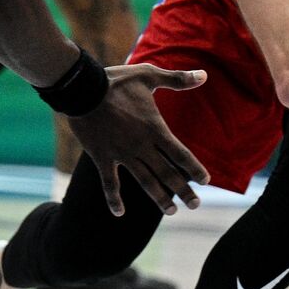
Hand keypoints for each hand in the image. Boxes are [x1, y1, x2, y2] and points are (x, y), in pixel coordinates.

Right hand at [67, 64, 209, 215]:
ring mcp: (122, 154)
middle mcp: (142, 146)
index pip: (181, 154)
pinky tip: (119, 213)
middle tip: (195, 205)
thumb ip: (177, 79)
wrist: (82, 89)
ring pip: (145, 182)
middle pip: (168, 174)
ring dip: (159, 199)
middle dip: (183, 191)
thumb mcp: (149, 75)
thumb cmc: (117, 82)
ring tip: (172, 211)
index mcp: (155, 129)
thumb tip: (204, 75)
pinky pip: (109, 184)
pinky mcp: (102, 158)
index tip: (206, 181)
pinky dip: (114, 199)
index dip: (195, 169)